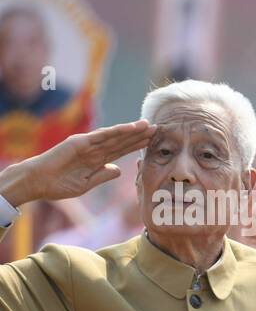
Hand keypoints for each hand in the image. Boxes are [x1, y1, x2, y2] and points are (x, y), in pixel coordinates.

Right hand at [0, 120, 154, 207]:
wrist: (39, 182)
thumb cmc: (60, 184)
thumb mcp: (87, 184)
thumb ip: (103, 175)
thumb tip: (118, 170)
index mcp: (97, 159)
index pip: (122, 150)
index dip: (138, 146)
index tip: (155, 142)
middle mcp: (95, 149)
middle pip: (122, 141)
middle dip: (140, 136)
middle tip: (160, 129)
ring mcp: (88, 144)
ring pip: (115, 136)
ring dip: (132, 131)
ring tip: (149, 126)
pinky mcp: (80, 142)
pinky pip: (101, 136)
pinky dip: (116, 131)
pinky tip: (130, 128)